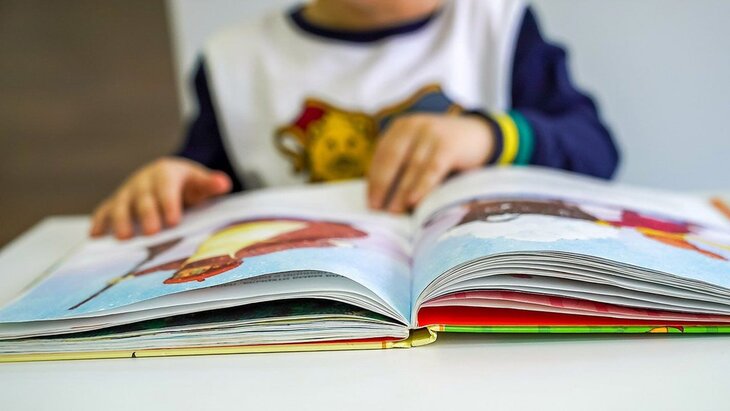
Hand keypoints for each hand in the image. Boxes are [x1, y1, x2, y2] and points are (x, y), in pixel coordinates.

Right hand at [90, 157, 231, 238]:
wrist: (166, 175)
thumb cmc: (186, 183)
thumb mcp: (199, 181)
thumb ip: (210, 183)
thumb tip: (224, 183)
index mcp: (165, 173)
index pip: (167, 189)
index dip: (169, 204)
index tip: (174, 220)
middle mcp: (143, 181)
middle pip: (144, 199)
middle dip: (147, 215)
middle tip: (153, 232)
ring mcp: (127, 191)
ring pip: (121, 204)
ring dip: (120, 220)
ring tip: (124, 238)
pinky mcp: (116, 202)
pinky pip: (104, 210)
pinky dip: (99, 221)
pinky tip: (96, 235)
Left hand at [367, 113, 493, 212]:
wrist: (479, 134)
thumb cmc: (442, 149)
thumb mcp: (419, 150)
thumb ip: (402, 165)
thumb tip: (381, 197)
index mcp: (400, 127)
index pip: (381, 154)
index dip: (373, 179)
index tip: (370, 201)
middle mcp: (414, 126)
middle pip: (392, 158)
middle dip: (382, 185)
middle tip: (376, 208)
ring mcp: (431, 133)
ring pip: (411, 166)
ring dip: (400, 191)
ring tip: (393, 211)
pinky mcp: (448, 146)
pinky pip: (431, 169)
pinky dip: (421, 186)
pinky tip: (413, 201)